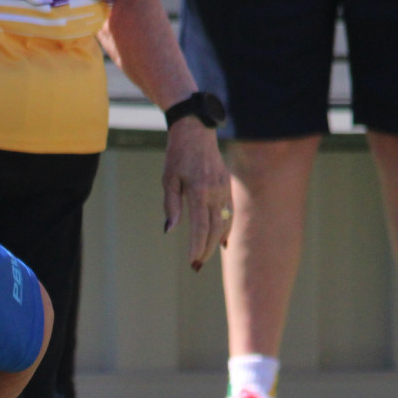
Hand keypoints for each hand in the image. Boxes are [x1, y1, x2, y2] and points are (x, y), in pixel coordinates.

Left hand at [162, 118, 230, 269]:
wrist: (196, 131)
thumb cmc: (178, 155)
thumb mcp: (168, 179)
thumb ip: (171, 206)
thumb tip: (170, 229)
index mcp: (199, 191)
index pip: (200, 227)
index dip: (197, 247)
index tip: (192, 261)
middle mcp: (215, 192)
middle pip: (214, 229)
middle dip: (206, 249)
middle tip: (197, 265)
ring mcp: (224, 189)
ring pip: (224, 223)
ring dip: (215, 242)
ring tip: (206, 256)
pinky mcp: (227, 186)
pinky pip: (229, 212)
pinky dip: (226, 228)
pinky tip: (221, 241)